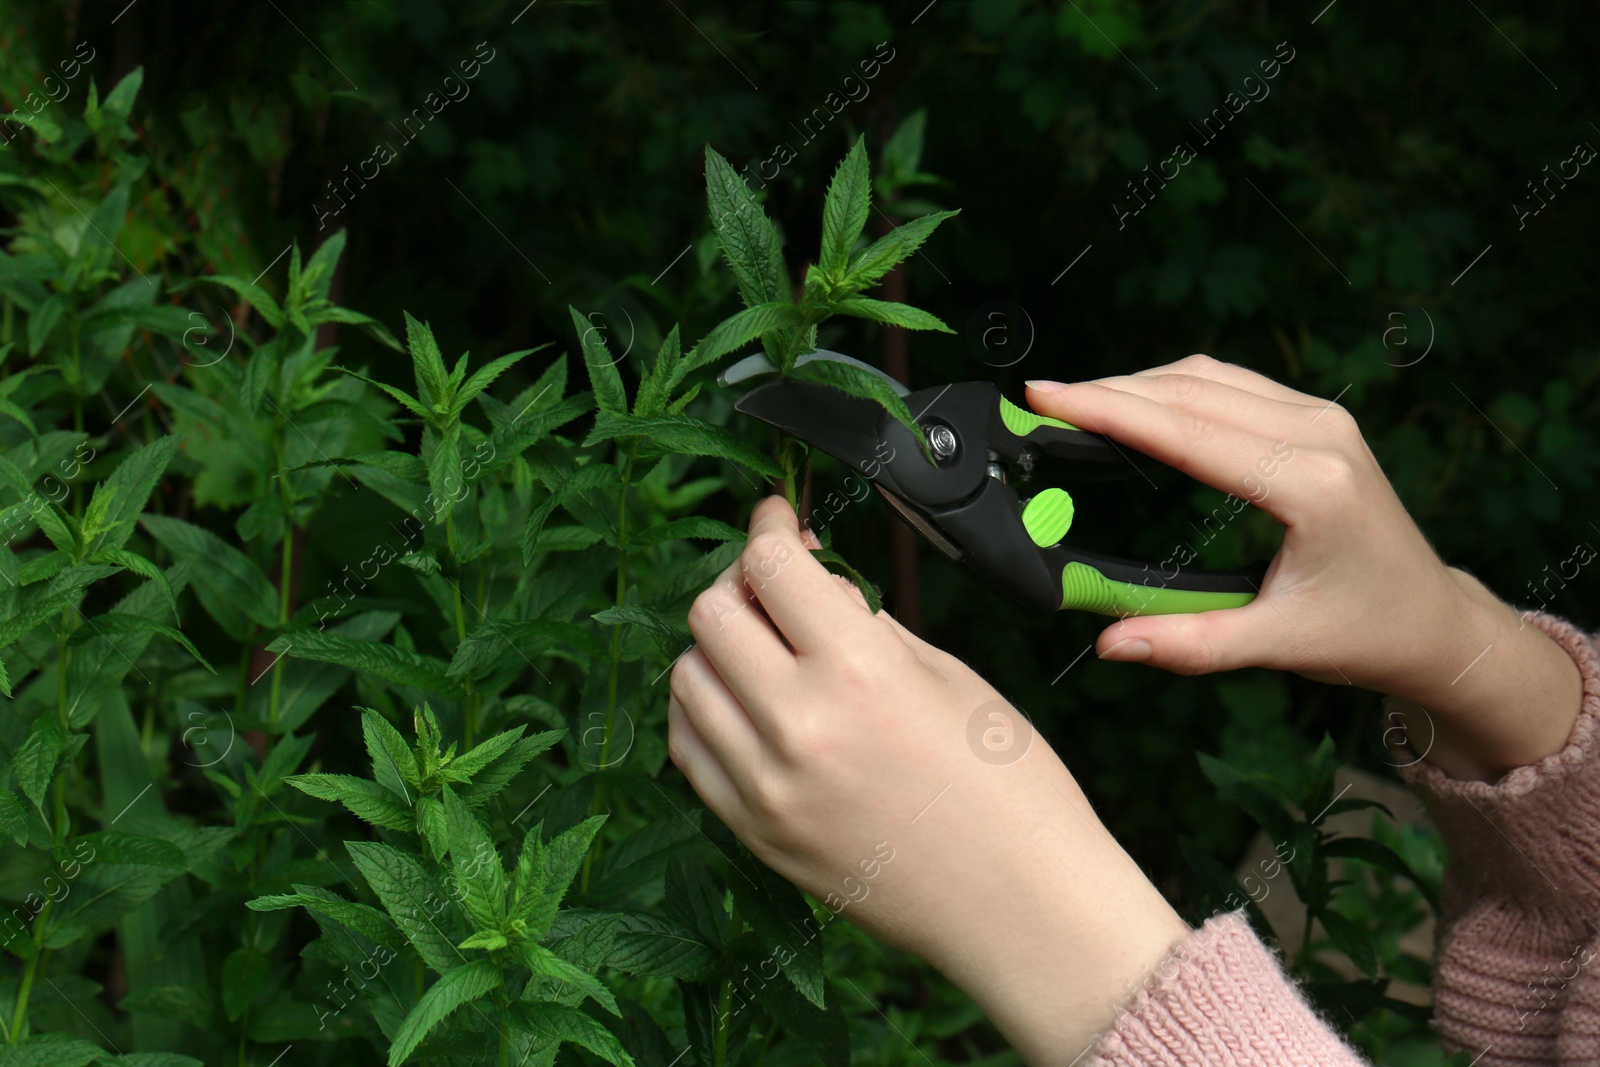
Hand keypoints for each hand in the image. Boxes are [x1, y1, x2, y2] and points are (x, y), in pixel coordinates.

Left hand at [668, 496, 1190, 1064]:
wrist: (1023, 909)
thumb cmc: (1011, 788)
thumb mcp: (948, 676)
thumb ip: (865, 624)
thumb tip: (812, 581)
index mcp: (859, 670)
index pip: (769, 566)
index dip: (770, 526)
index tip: (778, 519)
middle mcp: (797, 725)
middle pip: (710, 613)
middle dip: (740, 583)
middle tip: (777, 588)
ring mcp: (765, 787)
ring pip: (686, 678)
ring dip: (717, 649)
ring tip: (766, 653)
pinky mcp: (753, 834)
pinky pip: (689, 749)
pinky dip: (706, 711)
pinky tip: (748, 707)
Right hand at [1025, 355, 1582, 780]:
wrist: (1432, 619)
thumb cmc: (1364, 632)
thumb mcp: (1276, 644)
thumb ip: (1188, 643)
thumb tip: (1110, 644)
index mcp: (1309, 484)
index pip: (1186, 431)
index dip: (1108, 410)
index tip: (1045, 397)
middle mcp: (1319, 433)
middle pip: (1191, 388)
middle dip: (1109, 390)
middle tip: (1041, 402)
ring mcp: (1321, 417)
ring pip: (1208, 376)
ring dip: (1138, 384)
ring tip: (1075, 404)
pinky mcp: (1316, 418)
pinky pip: (1229, 384)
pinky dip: (1172, 389)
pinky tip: (1134, 407)